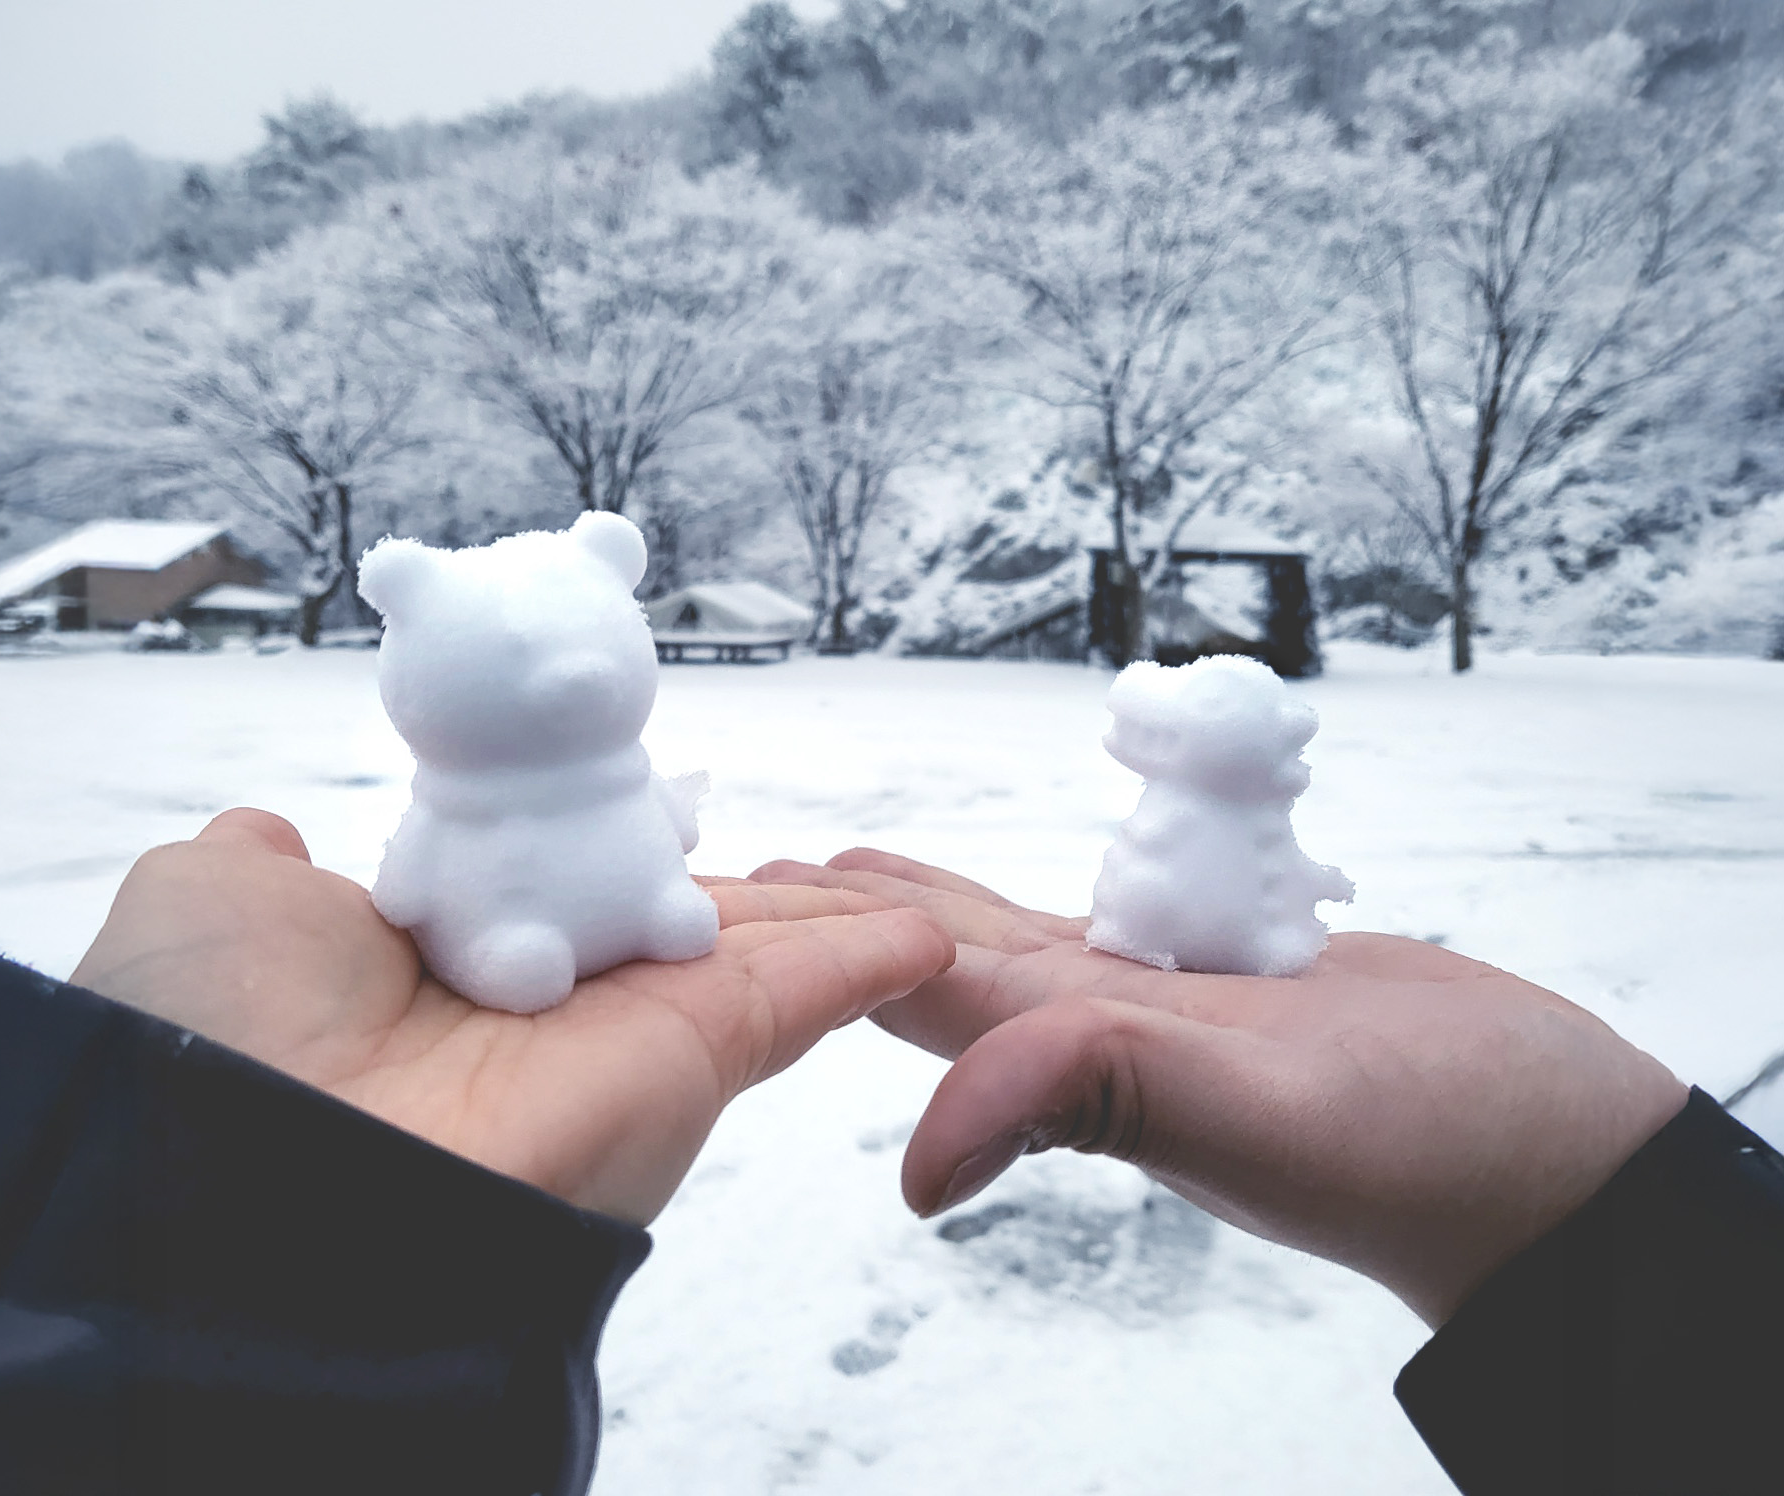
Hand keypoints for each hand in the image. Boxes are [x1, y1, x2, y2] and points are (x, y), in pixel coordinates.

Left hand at [71, 810, 953, 1226]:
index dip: (621, 845)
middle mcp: (543, 1001)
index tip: (672, 811)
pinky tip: (932, 931)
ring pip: (759, 956)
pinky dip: (873, 956)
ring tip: (916, 892)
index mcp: (437, 962)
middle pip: (679, 924)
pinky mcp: (694, 1054)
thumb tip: (267, 838)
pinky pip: (805, 990)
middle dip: (757, 894)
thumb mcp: (212, 909)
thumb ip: (256, 869)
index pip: (558, 887)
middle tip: (830, 861)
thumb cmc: (219, 1035)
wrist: (269, 1174)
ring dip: (835, 922)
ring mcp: (626, 1034)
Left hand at [750, 848, 1687, 1327]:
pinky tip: (995, 889)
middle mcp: (1096, 1036)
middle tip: (734, 873)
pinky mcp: (1217, 977)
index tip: (706, 915)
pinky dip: (1034, 892)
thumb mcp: (1253, 1111)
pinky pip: (1101, 918)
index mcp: (1075, 1064)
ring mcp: (1156, 1006)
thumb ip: (1091, 1093)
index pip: (902, 990)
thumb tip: (914, 1172)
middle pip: (928, 959)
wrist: (1539, 1141)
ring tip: (831, 868)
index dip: (806, 950)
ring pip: (1003, 936)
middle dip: (830, 917)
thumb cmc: (1422, 1146)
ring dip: (909, 899)